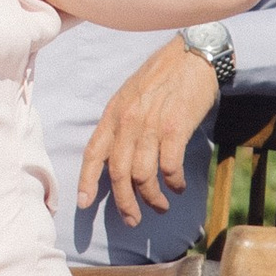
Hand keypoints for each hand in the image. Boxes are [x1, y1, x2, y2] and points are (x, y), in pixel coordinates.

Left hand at [77, 42, 220, 225]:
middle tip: (133, 220)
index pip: (93, 153)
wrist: (192, 55)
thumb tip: (118, 158)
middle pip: (118, 173)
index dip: (86, 181)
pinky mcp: (176, 128)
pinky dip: (173, 183)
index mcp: (113, 113)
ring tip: (160, 206)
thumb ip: (121, 124)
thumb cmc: (161, 76)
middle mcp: (128, 121)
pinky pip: (170, 167)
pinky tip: (178, 186)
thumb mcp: (130, 96)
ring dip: (152, 198)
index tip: (83, 204)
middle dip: (125, 203)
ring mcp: (151, 125)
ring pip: (143, 176)